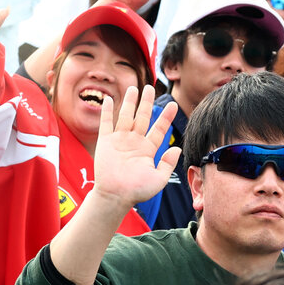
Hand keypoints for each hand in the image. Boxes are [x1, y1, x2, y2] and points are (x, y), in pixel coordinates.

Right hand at [90, 84, 181, 208]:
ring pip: (125, 116)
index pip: (159, 129)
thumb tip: (177, 148)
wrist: (116, 196)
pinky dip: (106, 111)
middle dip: (146, 103)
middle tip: (150, 87)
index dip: (166, 117)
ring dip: (129, 102)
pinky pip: (106, 123)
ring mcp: (119, 141)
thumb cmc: (137, 191)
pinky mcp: (105, 142)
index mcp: (148, 149)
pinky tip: (108, 99)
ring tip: (133, 88)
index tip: (173, 104)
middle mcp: (134, 142)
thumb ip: (168, 163)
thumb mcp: (159, 179)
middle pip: (142, 117)